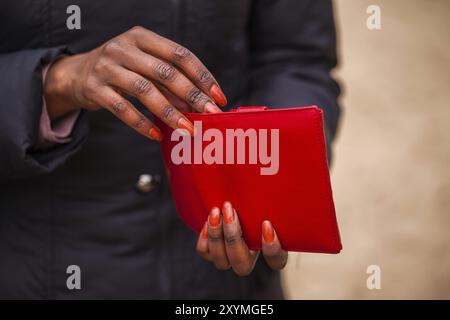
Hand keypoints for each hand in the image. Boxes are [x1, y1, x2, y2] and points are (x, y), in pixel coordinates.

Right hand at [43, 26, 225, 140]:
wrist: (77, 74)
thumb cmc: (122, 70)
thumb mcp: (144, 66)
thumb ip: (169, 81)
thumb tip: (200, 103)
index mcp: (142, 37)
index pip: (180, 54)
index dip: (202, 76)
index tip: (218, 96)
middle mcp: (124, 48)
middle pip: (165, 72)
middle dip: (192, 95)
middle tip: (210, 114)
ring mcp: (107, 67)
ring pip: (145, 91)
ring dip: (170, 112)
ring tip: (188, 129)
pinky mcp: (94, 88)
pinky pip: (122, 108)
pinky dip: (142, 123)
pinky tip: (158, 134)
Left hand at [196, 201, 287, 275]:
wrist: (231, 197)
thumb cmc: (256, 196)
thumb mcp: (267, 197)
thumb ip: (274, 196)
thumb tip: (285, 174)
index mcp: (269, 248)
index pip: (277, 261)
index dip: (272, 248)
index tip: (266, 223)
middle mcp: (249, 256)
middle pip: (242, 265)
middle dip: (233, 238)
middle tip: (230, 211)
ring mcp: (228, 257)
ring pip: (221, 262)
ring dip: (217, 236)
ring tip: (216, 211)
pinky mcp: (211, 251)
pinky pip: (205, 253)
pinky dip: (205, 239)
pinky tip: (208, 220)